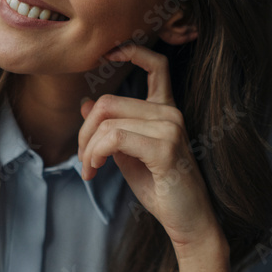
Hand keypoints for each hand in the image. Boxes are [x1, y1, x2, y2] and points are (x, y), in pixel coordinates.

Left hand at [77, 43, 223, 251]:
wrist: (188, 221)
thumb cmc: (161, 188)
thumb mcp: (129, 154)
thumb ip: (111, 128)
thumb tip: (86, 102)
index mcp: (165, 110)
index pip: (156, 64)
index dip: (131, 51)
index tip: (106, 54)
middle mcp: (170, 113)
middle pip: (109, 102)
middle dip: (85, 131)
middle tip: (83, 160)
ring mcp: (170, 128)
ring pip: (108, 122)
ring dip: (88, 148)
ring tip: (89, 169)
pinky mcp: (165, 148)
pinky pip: (114, 138)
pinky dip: (96, 154)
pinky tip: (95, 170)